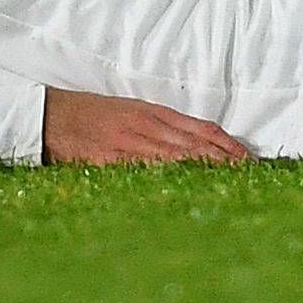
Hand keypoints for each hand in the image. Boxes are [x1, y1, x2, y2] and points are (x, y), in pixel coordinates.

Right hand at [43, 88, 250, 165]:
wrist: (52, 115)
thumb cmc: (94, 115)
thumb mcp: (132, 112)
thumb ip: (162, 126)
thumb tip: (197, 144)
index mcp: (154, 113)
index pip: (200, 128)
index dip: (227, 144)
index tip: (248, 159)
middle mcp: (146, 126)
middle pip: (194, 144)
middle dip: (224, 160)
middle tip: (250, 175)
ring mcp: (128, 144)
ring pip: (174, 158)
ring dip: (204, 170)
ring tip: (229, 184)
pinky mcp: (109, 162)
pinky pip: (143, 172)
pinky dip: (167, 180)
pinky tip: (185, 190)